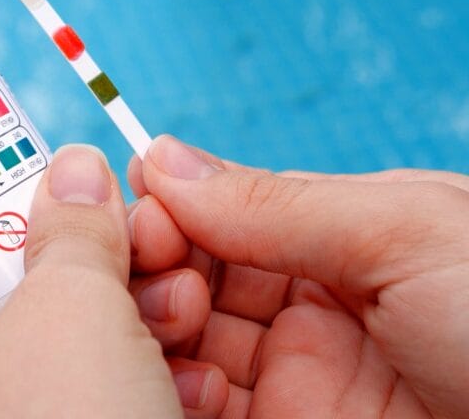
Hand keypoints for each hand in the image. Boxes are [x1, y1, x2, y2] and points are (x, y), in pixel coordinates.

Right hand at [128, 135, 468, 417]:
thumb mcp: (409, 232)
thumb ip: (278, 202)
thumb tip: (163, 156)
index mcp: (343, 233)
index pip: (220, 209)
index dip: (170, 206)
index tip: (141, 213)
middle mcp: (311, 302)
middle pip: (193, 272)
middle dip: (156, 263)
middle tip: (153, 271)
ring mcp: (299, 375)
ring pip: (187, 339)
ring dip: (157, 325)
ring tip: (175, 323)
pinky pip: (205, 410)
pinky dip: (176, 392)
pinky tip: (188, 382)